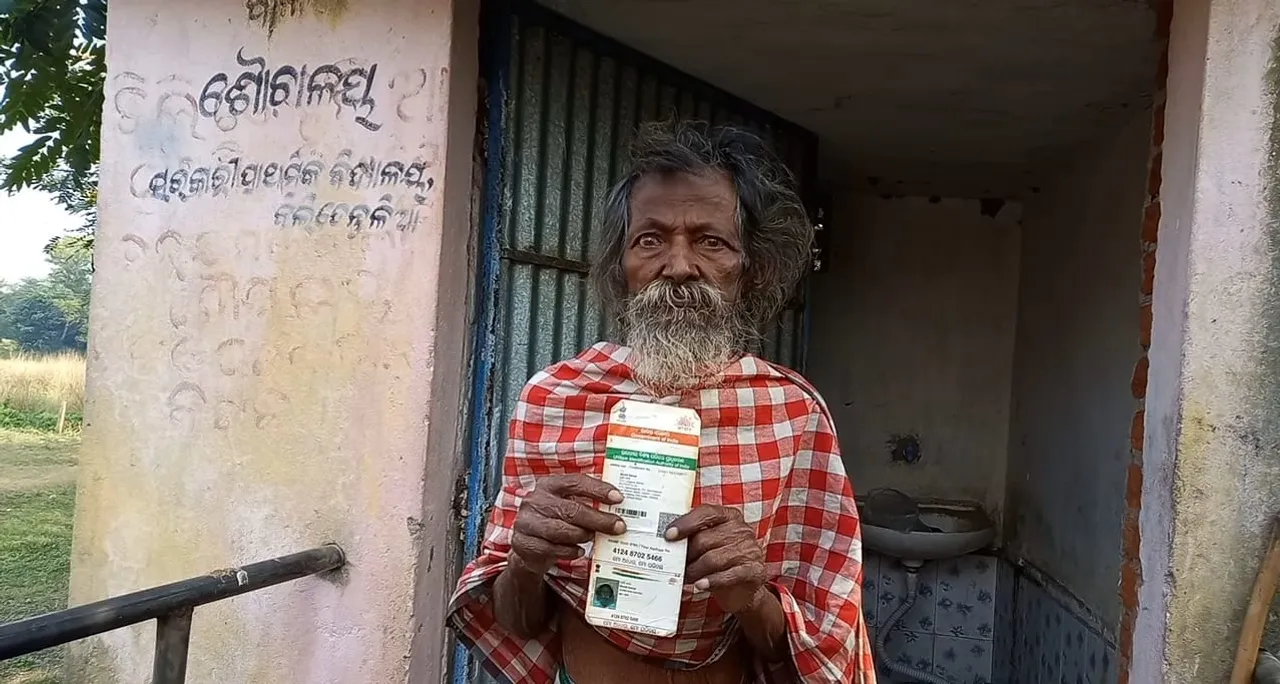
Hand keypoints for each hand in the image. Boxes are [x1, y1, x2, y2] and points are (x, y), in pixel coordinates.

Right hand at [510, 474, 625, 575]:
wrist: (527, 547)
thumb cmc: (553, 521)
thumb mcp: (565, 506)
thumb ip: (585, 503)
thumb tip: (618, 507)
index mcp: (548, 485)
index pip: (576, 483)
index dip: (598, 489)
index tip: (618, 498)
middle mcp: (535, 501)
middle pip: (571, 509)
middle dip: (599, 519)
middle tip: (618, 526)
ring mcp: (527, 522)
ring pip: (561, 530)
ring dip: (583, 535)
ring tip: (595, 538)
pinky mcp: (524, 543)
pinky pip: (552, 549)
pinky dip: (569, 551)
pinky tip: (579, 551)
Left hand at [665, 504, 768, 613]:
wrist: (742, 587)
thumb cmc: (720, 560)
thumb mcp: (708, 543)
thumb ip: (693, 536)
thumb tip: (667, 538)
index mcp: (729, 516)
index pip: (705, 513)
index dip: (685, 523)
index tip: (668, 535)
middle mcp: (741, 529)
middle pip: (705, 539)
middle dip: (686, 555)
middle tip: (673, 565)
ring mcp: (750, 550)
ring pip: (713, 559)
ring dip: (694, 570)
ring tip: (684, 577)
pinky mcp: (754, 570)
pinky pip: (729, 575)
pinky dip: (712, 581)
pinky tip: (700, 585)